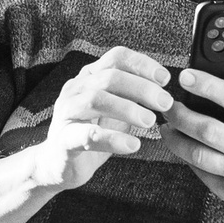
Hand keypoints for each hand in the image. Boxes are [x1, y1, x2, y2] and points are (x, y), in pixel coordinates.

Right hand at [0, 46, 173, 222]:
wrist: (58, 165)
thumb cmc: (91, 133)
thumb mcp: (115, 110)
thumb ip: (133, 98)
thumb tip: (166, 91)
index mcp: (90, 78)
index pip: (116, 57)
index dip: (142, 64)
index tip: (164, 78)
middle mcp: (76, 90)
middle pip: (109, 77)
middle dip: (141, 88)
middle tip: (165, 103)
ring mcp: (67, 113)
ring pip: (95, 100)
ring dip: (127, 109)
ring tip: (150, 121)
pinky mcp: (63, 140)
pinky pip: (86, 135)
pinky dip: (112, 139)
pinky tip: (133, 145)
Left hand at [164, 56, 223, 222]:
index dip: (206, 86)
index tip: (186, 76)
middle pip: (209, 130)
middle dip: (182, 115)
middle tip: (168, 104)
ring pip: (199, 155)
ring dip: (176, 138)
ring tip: (167, 125)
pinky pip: (200, 171)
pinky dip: (186, 156)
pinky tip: (180, 144)